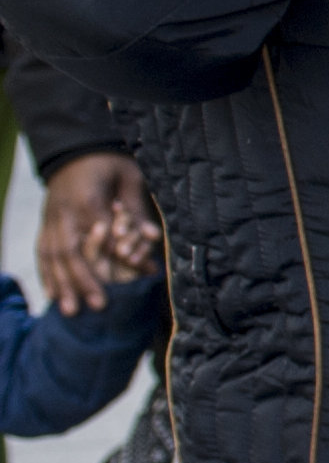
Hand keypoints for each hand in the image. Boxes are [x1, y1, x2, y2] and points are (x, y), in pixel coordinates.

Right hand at [36, 152, 158, 314]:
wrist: (76, 151)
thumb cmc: (109, 164)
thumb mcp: (130, 176)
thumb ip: (138, 208)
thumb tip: (153, 236)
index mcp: (88, 198)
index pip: (103, 232)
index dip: (118, 253)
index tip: (135, 273)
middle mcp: (65, 212)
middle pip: (71, 250)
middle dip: (84, 280)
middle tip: (99, 305)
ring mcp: (51, 219)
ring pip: (53, 256)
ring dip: (62, 284)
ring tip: (71, 311)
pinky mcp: (45, 224)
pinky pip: (42, 252)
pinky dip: (47, 275)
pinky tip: (51, 295)